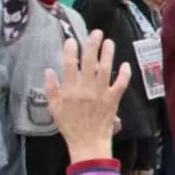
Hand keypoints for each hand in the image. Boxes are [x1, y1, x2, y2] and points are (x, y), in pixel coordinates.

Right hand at [43, 30, 130, 162]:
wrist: (88, 141)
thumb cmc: (70, 125)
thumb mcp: (54, 108)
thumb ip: (51, 89)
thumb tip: (49, 70)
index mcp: (70, 90)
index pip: (70, 64)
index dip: (71, 50)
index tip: (72, 40)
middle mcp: (86, 88)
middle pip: (89, 62)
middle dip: (92, 45)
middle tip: (96, 32)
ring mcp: (101, 93)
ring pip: (105, 69)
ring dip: (108, 54)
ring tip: (109, 42)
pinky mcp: (114, 99)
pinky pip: (121, 84)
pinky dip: (124, 74)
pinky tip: (125, 64)